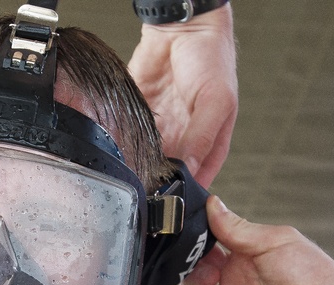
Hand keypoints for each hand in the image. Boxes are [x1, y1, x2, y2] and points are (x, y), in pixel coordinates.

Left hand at [129, 5, 236, 187]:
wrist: (181, 28)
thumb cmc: (212, 58)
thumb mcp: (217, 101)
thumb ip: (203, 137)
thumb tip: (191, 170)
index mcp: (210, 140)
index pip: (199, 176)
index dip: (186, 192)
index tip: (170, 206)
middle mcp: (184, 138)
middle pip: (169, 171)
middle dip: (156, 182)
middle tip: (143, 195)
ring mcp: (162, 128)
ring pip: (146, 158)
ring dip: (137, 167)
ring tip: (128, 180)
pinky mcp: (140, 115)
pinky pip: (129, 137)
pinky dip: (122, 146)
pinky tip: (116, 156)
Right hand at [180, 197, 333, 284]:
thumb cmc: (316, 281)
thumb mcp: (275, 240)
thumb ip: (238, 227)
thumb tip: (215, 206)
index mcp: (247, 260)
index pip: (210, 248)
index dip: (199, 242)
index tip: (197, 236)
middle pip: (196, 271)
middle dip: (192, 264)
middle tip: (208, 263)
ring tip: (208, 282)